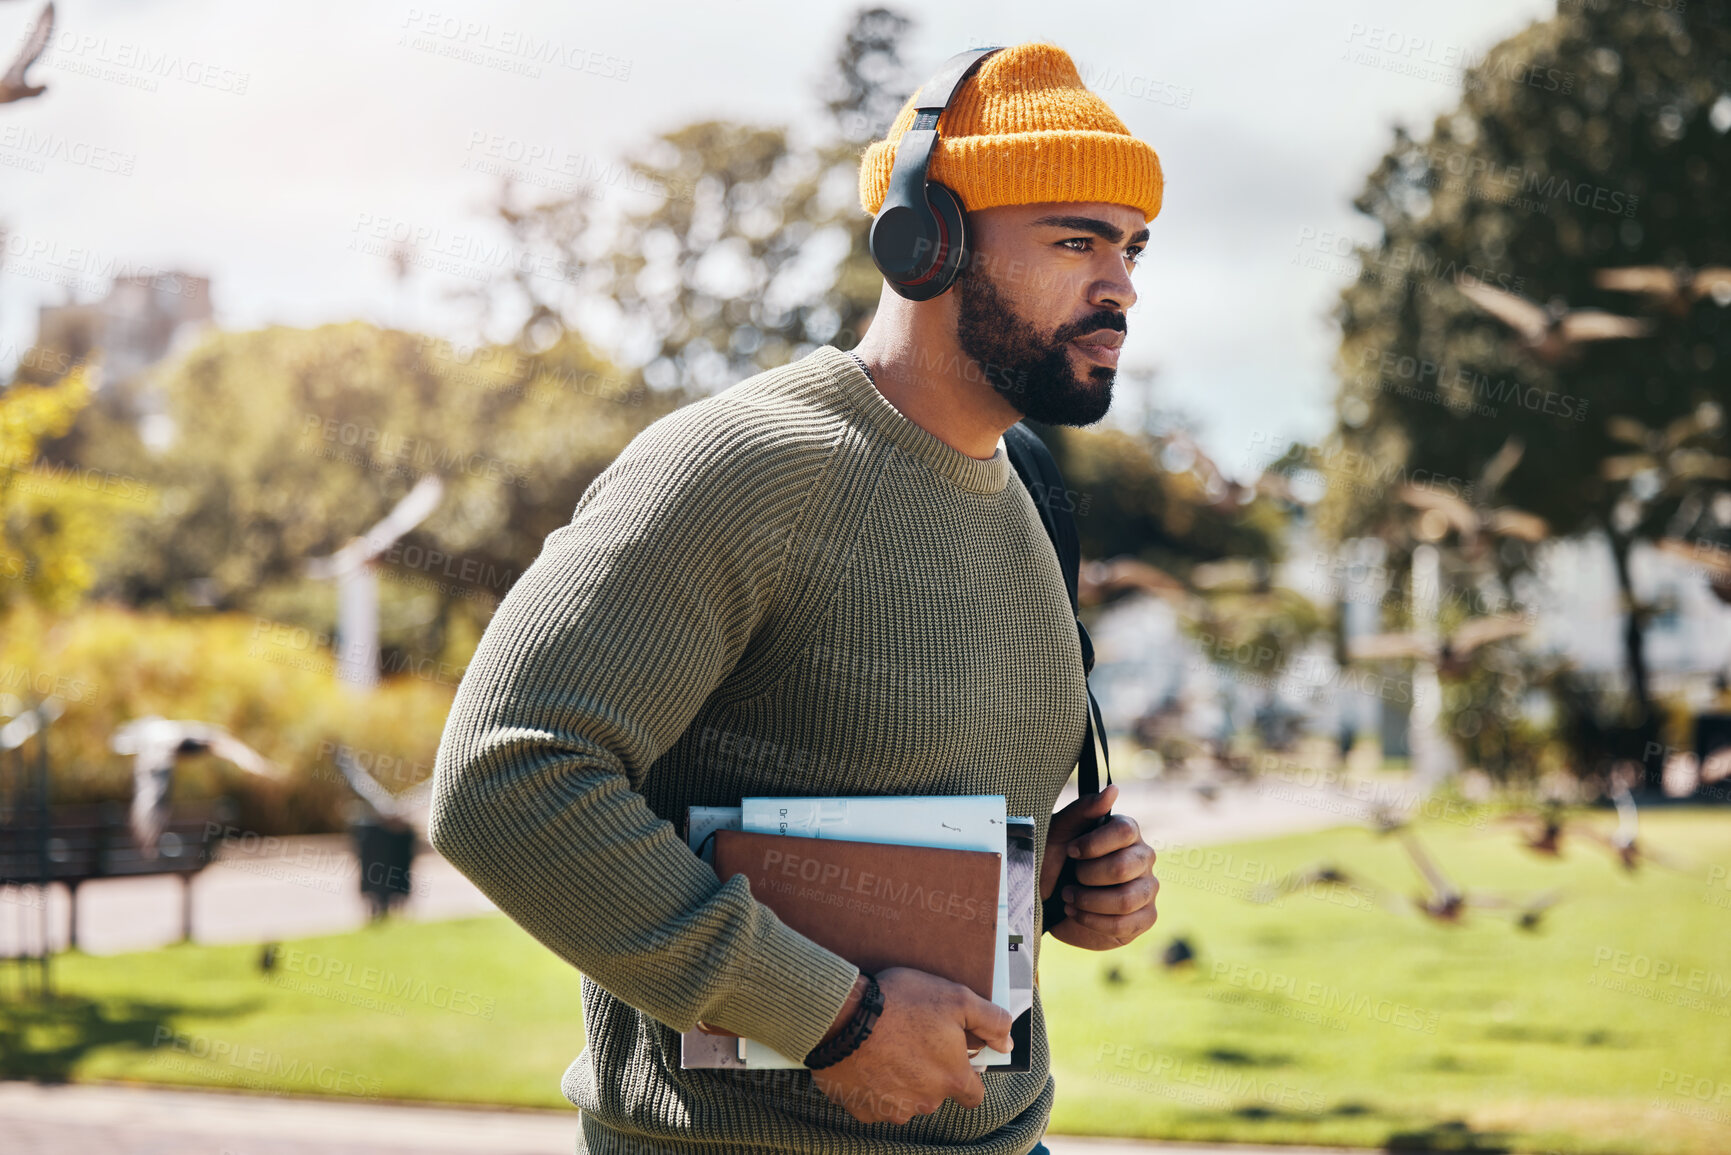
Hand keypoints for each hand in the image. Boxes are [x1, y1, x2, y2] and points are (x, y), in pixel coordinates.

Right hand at [810, 966, 1011, 1124]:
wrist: (843, 1017)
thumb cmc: (900, 1004)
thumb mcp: (955, 998)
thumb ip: (990, 1021)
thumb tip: (1007, 1041)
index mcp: (952, 1079)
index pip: (974, 1095)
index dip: (966, 1075)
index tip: (952, 1057)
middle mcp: (926, 1102)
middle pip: (937, 1095)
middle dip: (930, 1074)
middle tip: (914, 1041)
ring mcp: (893, 1110)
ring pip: (907, 1100)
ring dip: (902, 1080)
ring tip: (888, 1047)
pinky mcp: (863, 1109)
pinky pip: (875, 1102)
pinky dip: (874, 1085)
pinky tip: (868, 1060)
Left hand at [1041, 782, 1158, 949]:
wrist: (1046, 898)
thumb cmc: (1053, 858)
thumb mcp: (1058, 831)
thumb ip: (1084, 809)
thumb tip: (1114, 790)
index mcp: (1126, 831)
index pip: (1125, 831)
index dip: (1093, 844)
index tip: (1071, 851)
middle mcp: (1143, 857)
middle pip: (1124, 867)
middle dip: (1087, 876)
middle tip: (1070, 879)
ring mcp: (1148, 888)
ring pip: (1126, 899)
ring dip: (1089, 901)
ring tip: (1070, 898)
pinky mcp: (1146, 917)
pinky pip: (1127, 923)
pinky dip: (1094, 921)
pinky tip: (1077, 913)